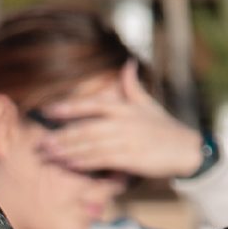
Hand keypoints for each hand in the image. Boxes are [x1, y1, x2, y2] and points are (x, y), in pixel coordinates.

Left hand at [33, 62, 206, 180]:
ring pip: (90, 145)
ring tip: (49, 154)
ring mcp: (127, 140)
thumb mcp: (148, 104)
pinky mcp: (131, 158)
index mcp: (125, 107)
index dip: (69, 107)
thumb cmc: (165, 128)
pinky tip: (69, 164)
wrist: (188, 150)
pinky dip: (84, 162)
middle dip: (62, 135)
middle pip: (86, 128)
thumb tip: (127, 63)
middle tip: (40, 142)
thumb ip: (132, 86)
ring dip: (68, 150)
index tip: (48, 111)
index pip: (93, 105)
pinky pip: (102, 160)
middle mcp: (124, 122)